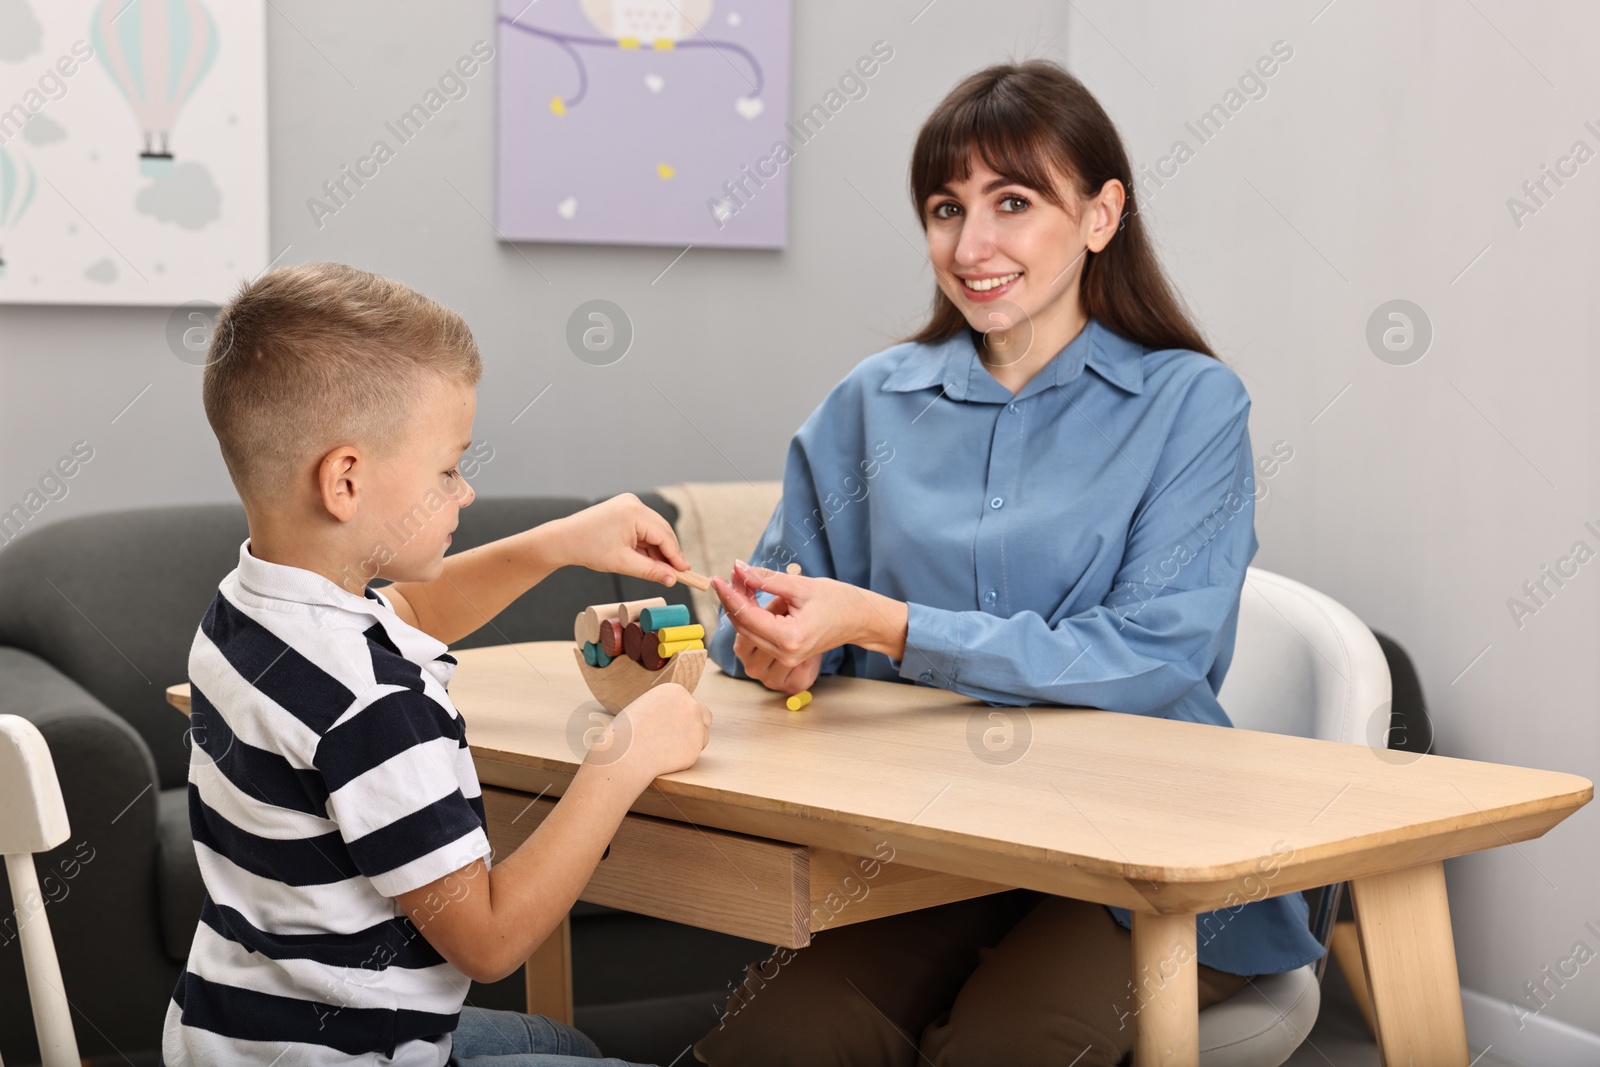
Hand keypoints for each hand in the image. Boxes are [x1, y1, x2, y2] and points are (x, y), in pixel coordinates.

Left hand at [549, 493, 689, 586]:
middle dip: (668, 553)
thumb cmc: (588, 549)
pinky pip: (643, 528)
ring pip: (653, 530)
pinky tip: (648, 559)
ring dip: (657, 550)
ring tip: (660, 570)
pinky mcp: (624, 508)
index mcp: (634, 512)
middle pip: (661, 531)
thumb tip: (672, 579)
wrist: (563, 539)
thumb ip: (650, 570)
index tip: (685, 573)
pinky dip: (646, 544)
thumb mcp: (622, 563)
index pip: (664, 535)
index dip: (676, 556)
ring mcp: (629, 504)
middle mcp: (634, 503)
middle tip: (676, 575)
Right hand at [588, 683, 711, 787]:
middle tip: (680, 739)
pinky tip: (665, 759)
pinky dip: (683, 759)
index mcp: (676, 691)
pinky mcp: (696, 748)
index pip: (690, 702)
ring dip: (690, 744)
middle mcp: (691, 705)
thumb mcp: (646, 707)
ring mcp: (696, 727)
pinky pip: (694, 754)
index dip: (683, 716)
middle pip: (705, 716)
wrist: (626, 753)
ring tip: (664, 750)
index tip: (673, 726)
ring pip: (702, 737)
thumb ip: (666, 708)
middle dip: (696, 727)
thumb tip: (676, 715)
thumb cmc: (628, 731)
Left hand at [710, 561, 908, 679]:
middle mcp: (785, 654)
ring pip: (747, 634)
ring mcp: (785, 659)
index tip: (718, 578)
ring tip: (743, 583)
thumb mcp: (801, 585)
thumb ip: (766, 579)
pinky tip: (751, 598)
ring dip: (740, 609)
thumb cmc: (837, 600)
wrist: (859, 619)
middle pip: (743, 627)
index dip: (729, 595)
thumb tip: (738, 569)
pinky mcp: (785, 657)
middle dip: (733, 600)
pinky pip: (757, 637)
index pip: (747, 617)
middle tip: (731, 575)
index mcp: (790, 638)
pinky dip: (751, 618)